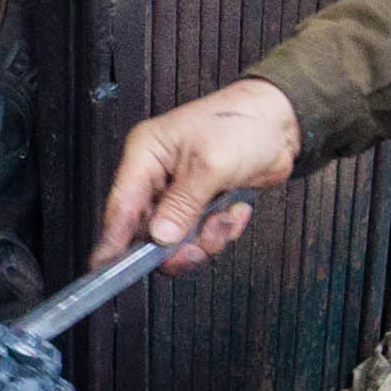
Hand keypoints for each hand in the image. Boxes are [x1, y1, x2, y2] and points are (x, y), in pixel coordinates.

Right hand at [95, 80, 298, 273]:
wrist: (281, 122)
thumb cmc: (242, 123)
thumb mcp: (210, 164)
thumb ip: (182, 204)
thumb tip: (160, 236)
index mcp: (146, 155)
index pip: (121, 205)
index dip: (113, 240)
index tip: (108, 268)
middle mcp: (157, 175)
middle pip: (148, 231)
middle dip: (177, 244)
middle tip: (196, 247)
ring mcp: (179, 193)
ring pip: (177, 240)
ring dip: (206, 237)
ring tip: (223, 217)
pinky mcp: (200, 204)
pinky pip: (201, 236)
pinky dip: (221, 230)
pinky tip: (233, 210)